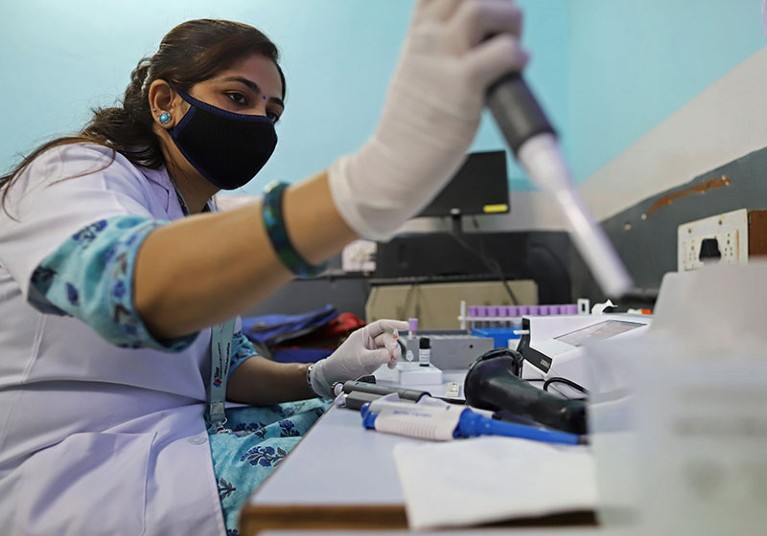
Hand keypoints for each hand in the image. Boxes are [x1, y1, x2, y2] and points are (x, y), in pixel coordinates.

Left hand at [309, 319, 408, 397]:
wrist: (335, 375)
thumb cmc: (341, 362)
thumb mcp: (359, 358)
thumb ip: (376, 356)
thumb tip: (390, 354)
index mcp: (364, 333)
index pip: (382, 325)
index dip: (394, 324)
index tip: (405, 326)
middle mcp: (370, 340)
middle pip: (388, 338)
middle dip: (392, 346)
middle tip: (393, 354)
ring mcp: (374, 350)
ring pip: (390, 348)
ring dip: (394, 354)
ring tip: (392, 361)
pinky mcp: (376, 359)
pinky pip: (388, 357)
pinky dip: (392, 360)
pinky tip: (390, 365)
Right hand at [328, 0, 527, 239]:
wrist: (394, 163)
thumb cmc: (415, 122)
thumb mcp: (420, 67)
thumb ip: (445, 42)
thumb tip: (488, 31)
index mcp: (418, 29)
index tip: (488, 18)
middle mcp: (427, 37)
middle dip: (498, 6)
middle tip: (502, 36)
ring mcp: (442, 60)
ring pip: (481, 8)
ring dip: (508, 24)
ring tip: (507, 53)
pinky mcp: (461, 86)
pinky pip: (503, 53)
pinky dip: (517, 58)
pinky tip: (513, 72)